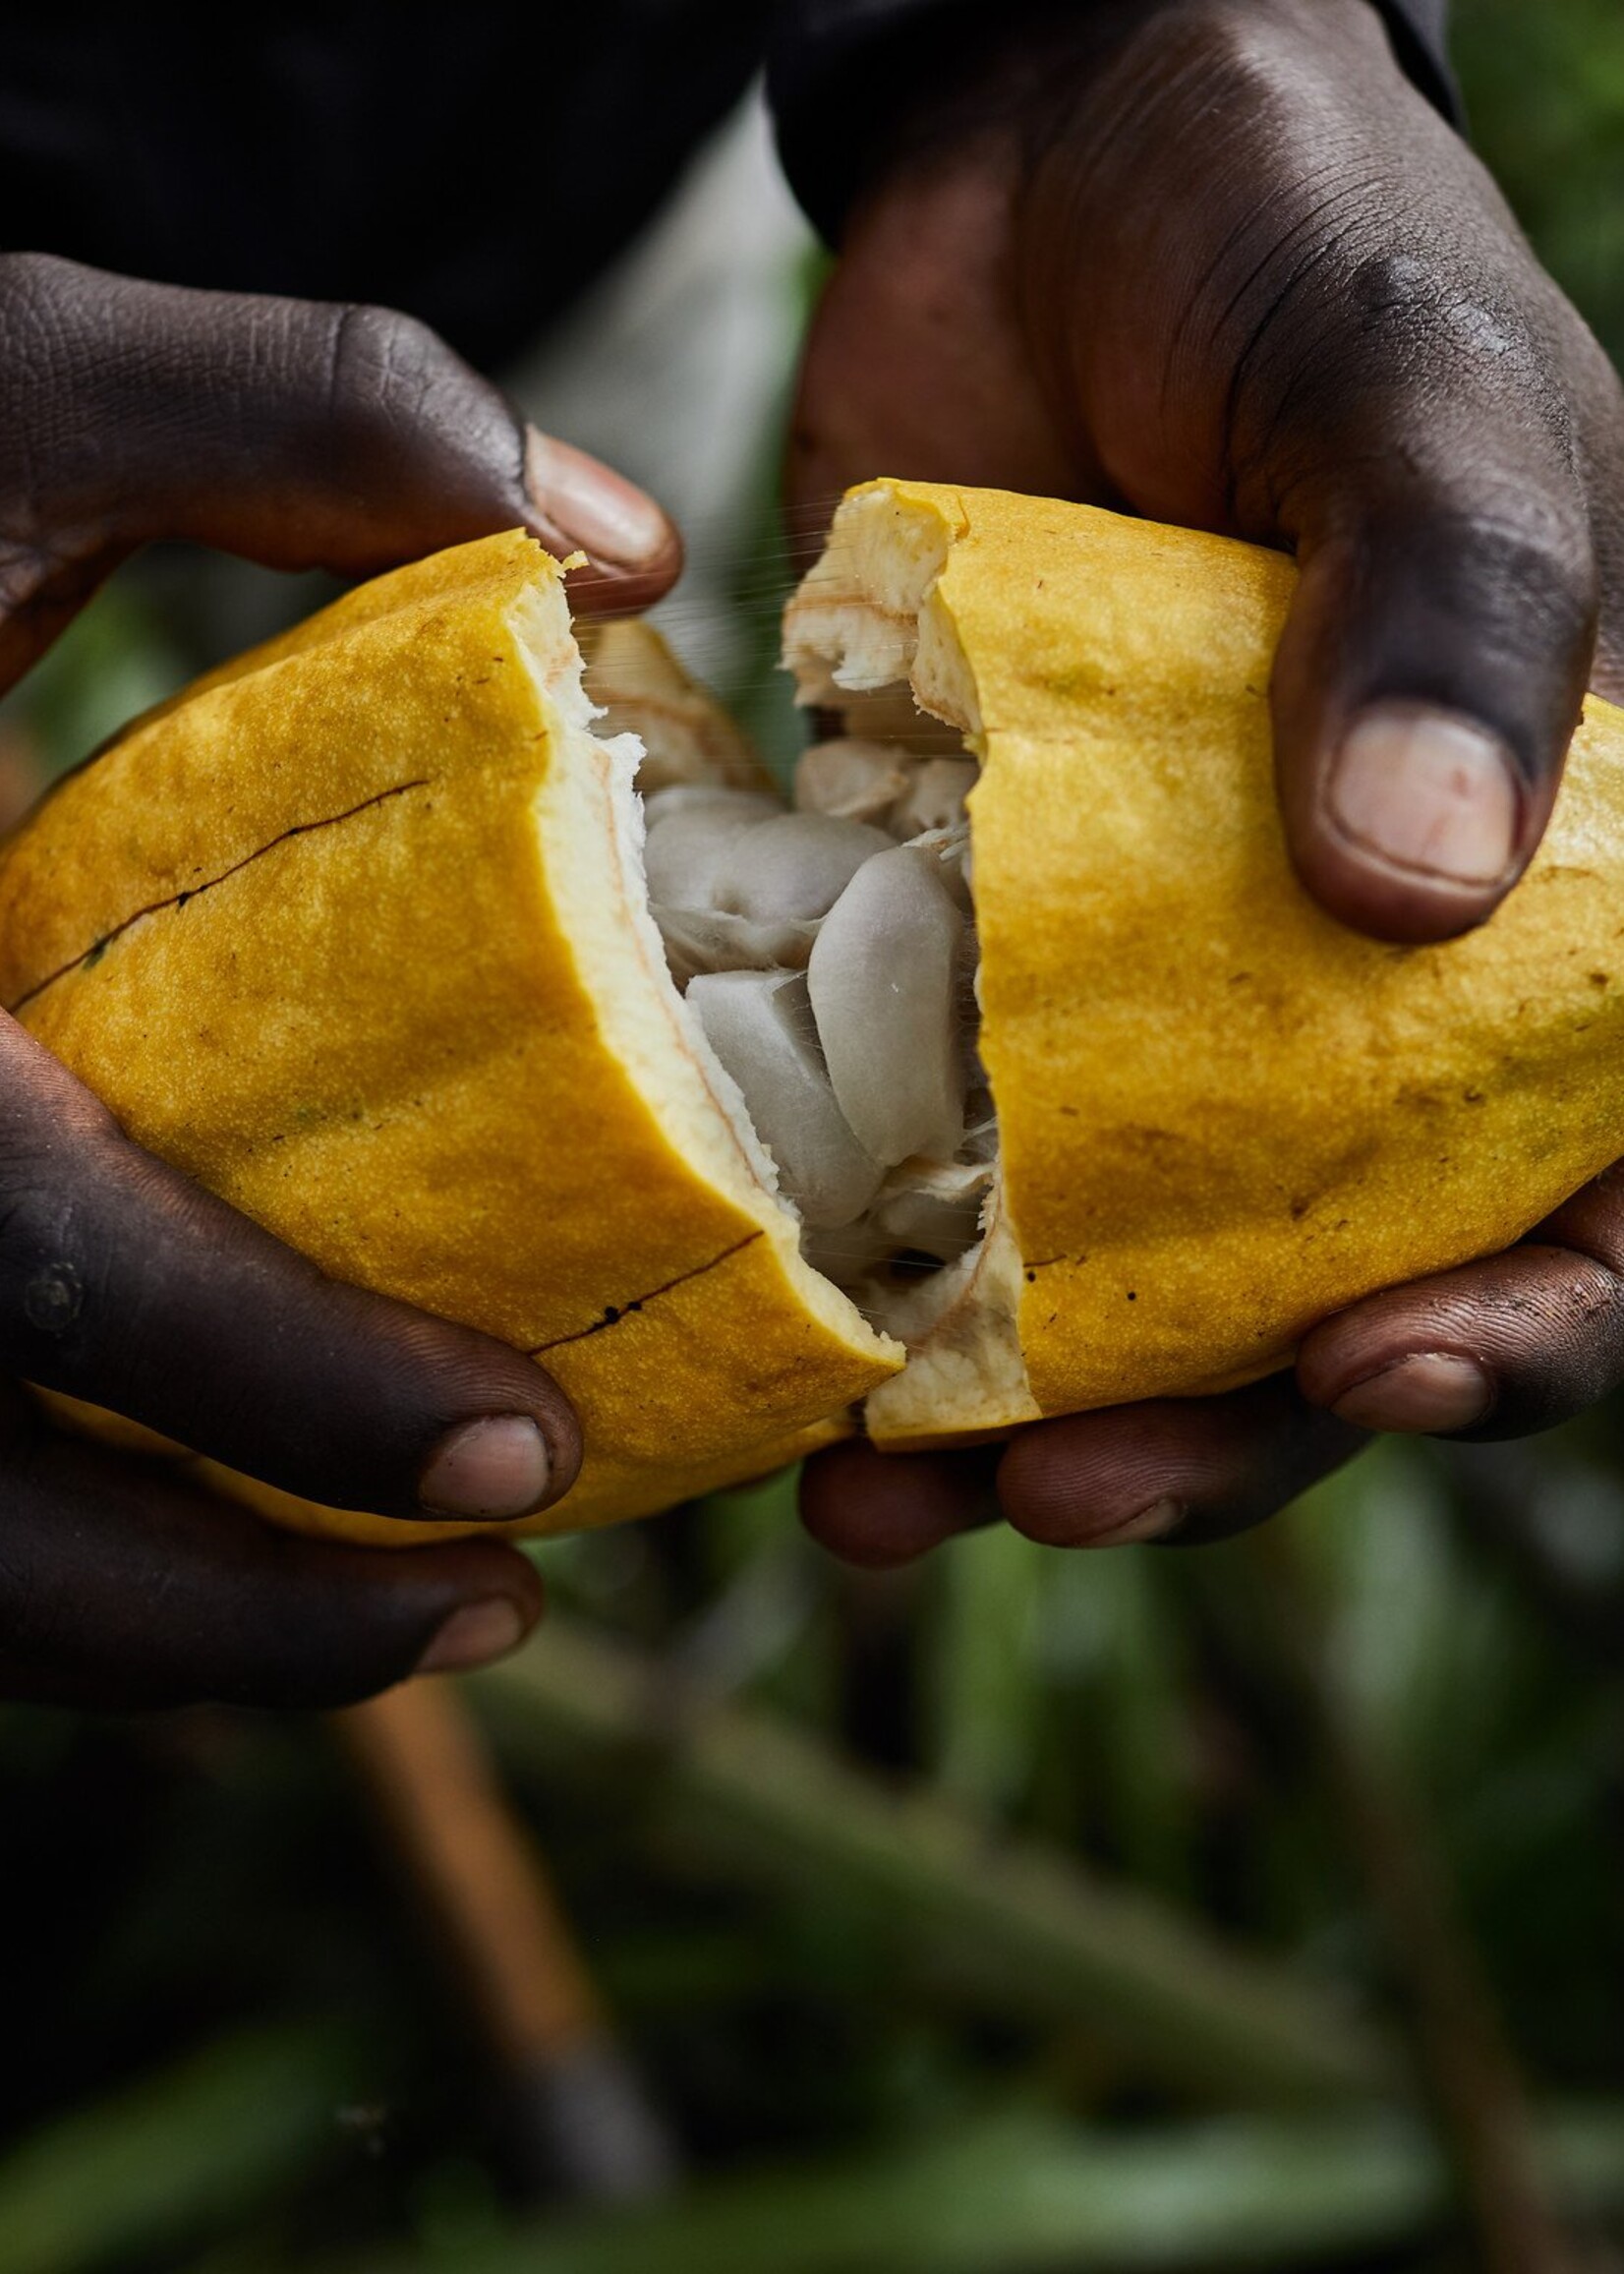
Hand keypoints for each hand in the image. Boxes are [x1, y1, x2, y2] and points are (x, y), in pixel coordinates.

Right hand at [0, 254, 680, 1704]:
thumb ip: (290, 410)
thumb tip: (629, 549)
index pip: (43, 1265)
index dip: (284, 1387)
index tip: (527, 1449)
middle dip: (244, 1613)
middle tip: (504, 1593)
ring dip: (172, 1631)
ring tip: (420, 1613)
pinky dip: (79, 1545)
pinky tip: (243, 1516)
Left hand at [790, 0, 1623, 1561]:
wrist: (1043, 180)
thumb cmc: (1293, 247)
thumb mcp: (1413, 392)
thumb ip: (1457, 609)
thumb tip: (1420, 888)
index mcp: (1552, 899)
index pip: (1597, 1176)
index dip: (1526, 1319)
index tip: (1380, 1363)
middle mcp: (1351, 984)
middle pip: (1331, 1287)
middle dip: (1215, 1429)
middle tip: (1063, 1492)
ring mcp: (1149, 988)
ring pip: (1119, 1276)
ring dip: (1018, 1413)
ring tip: (885, 1493)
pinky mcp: (971, 954)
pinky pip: (934, 1153)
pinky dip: (867, 1263)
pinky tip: (788, 1345)